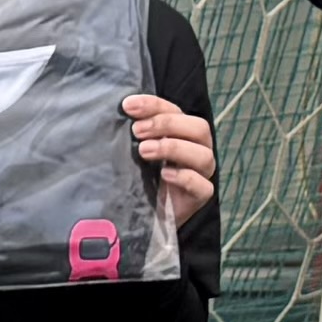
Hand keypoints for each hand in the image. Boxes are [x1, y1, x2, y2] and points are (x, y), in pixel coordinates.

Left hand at [121, 93, 214, 231]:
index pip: (175, 111)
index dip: (153, 105)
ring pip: (203, 155)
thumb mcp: (134, 152)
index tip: (128, 106)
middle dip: (166, 125)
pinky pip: (203, 186)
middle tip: (137, 130)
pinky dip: (185, 177)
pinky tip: (164, 174)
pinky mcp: (200, 197)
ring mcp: (202, 174)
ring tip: (144, 151)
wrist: (144, 215)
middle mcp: (197, 149)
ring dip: (173, 148)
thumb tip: (118, 111)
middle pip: (198, 128)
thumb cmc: (139, 177)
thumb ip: (134, 134)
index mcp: (183, 133)